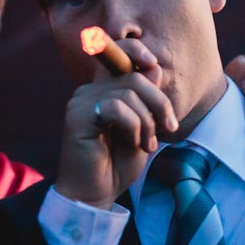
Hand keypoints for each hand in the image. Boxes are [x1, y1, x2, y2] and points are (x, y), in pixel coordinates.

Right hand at [54, 40, 177, 209]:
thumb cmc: (116, 164)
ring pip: (129, 92)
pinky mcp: (77, 117)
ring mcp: (81, 103)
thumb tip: (153, 67)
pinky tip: (134, 143)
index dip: (134, 50)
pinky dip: (134, 126)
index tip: (153, 63)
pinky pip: (116, 107)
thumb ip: (146, 99)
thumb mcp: (142, 128)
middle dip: (159, 102)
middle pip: (134, 76)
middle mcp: (88, 91)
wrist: (94, 195)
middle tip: (167, 128)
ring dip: (148, 121)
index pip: (115, 54)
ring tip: (147, 144)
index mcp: (102, 90)